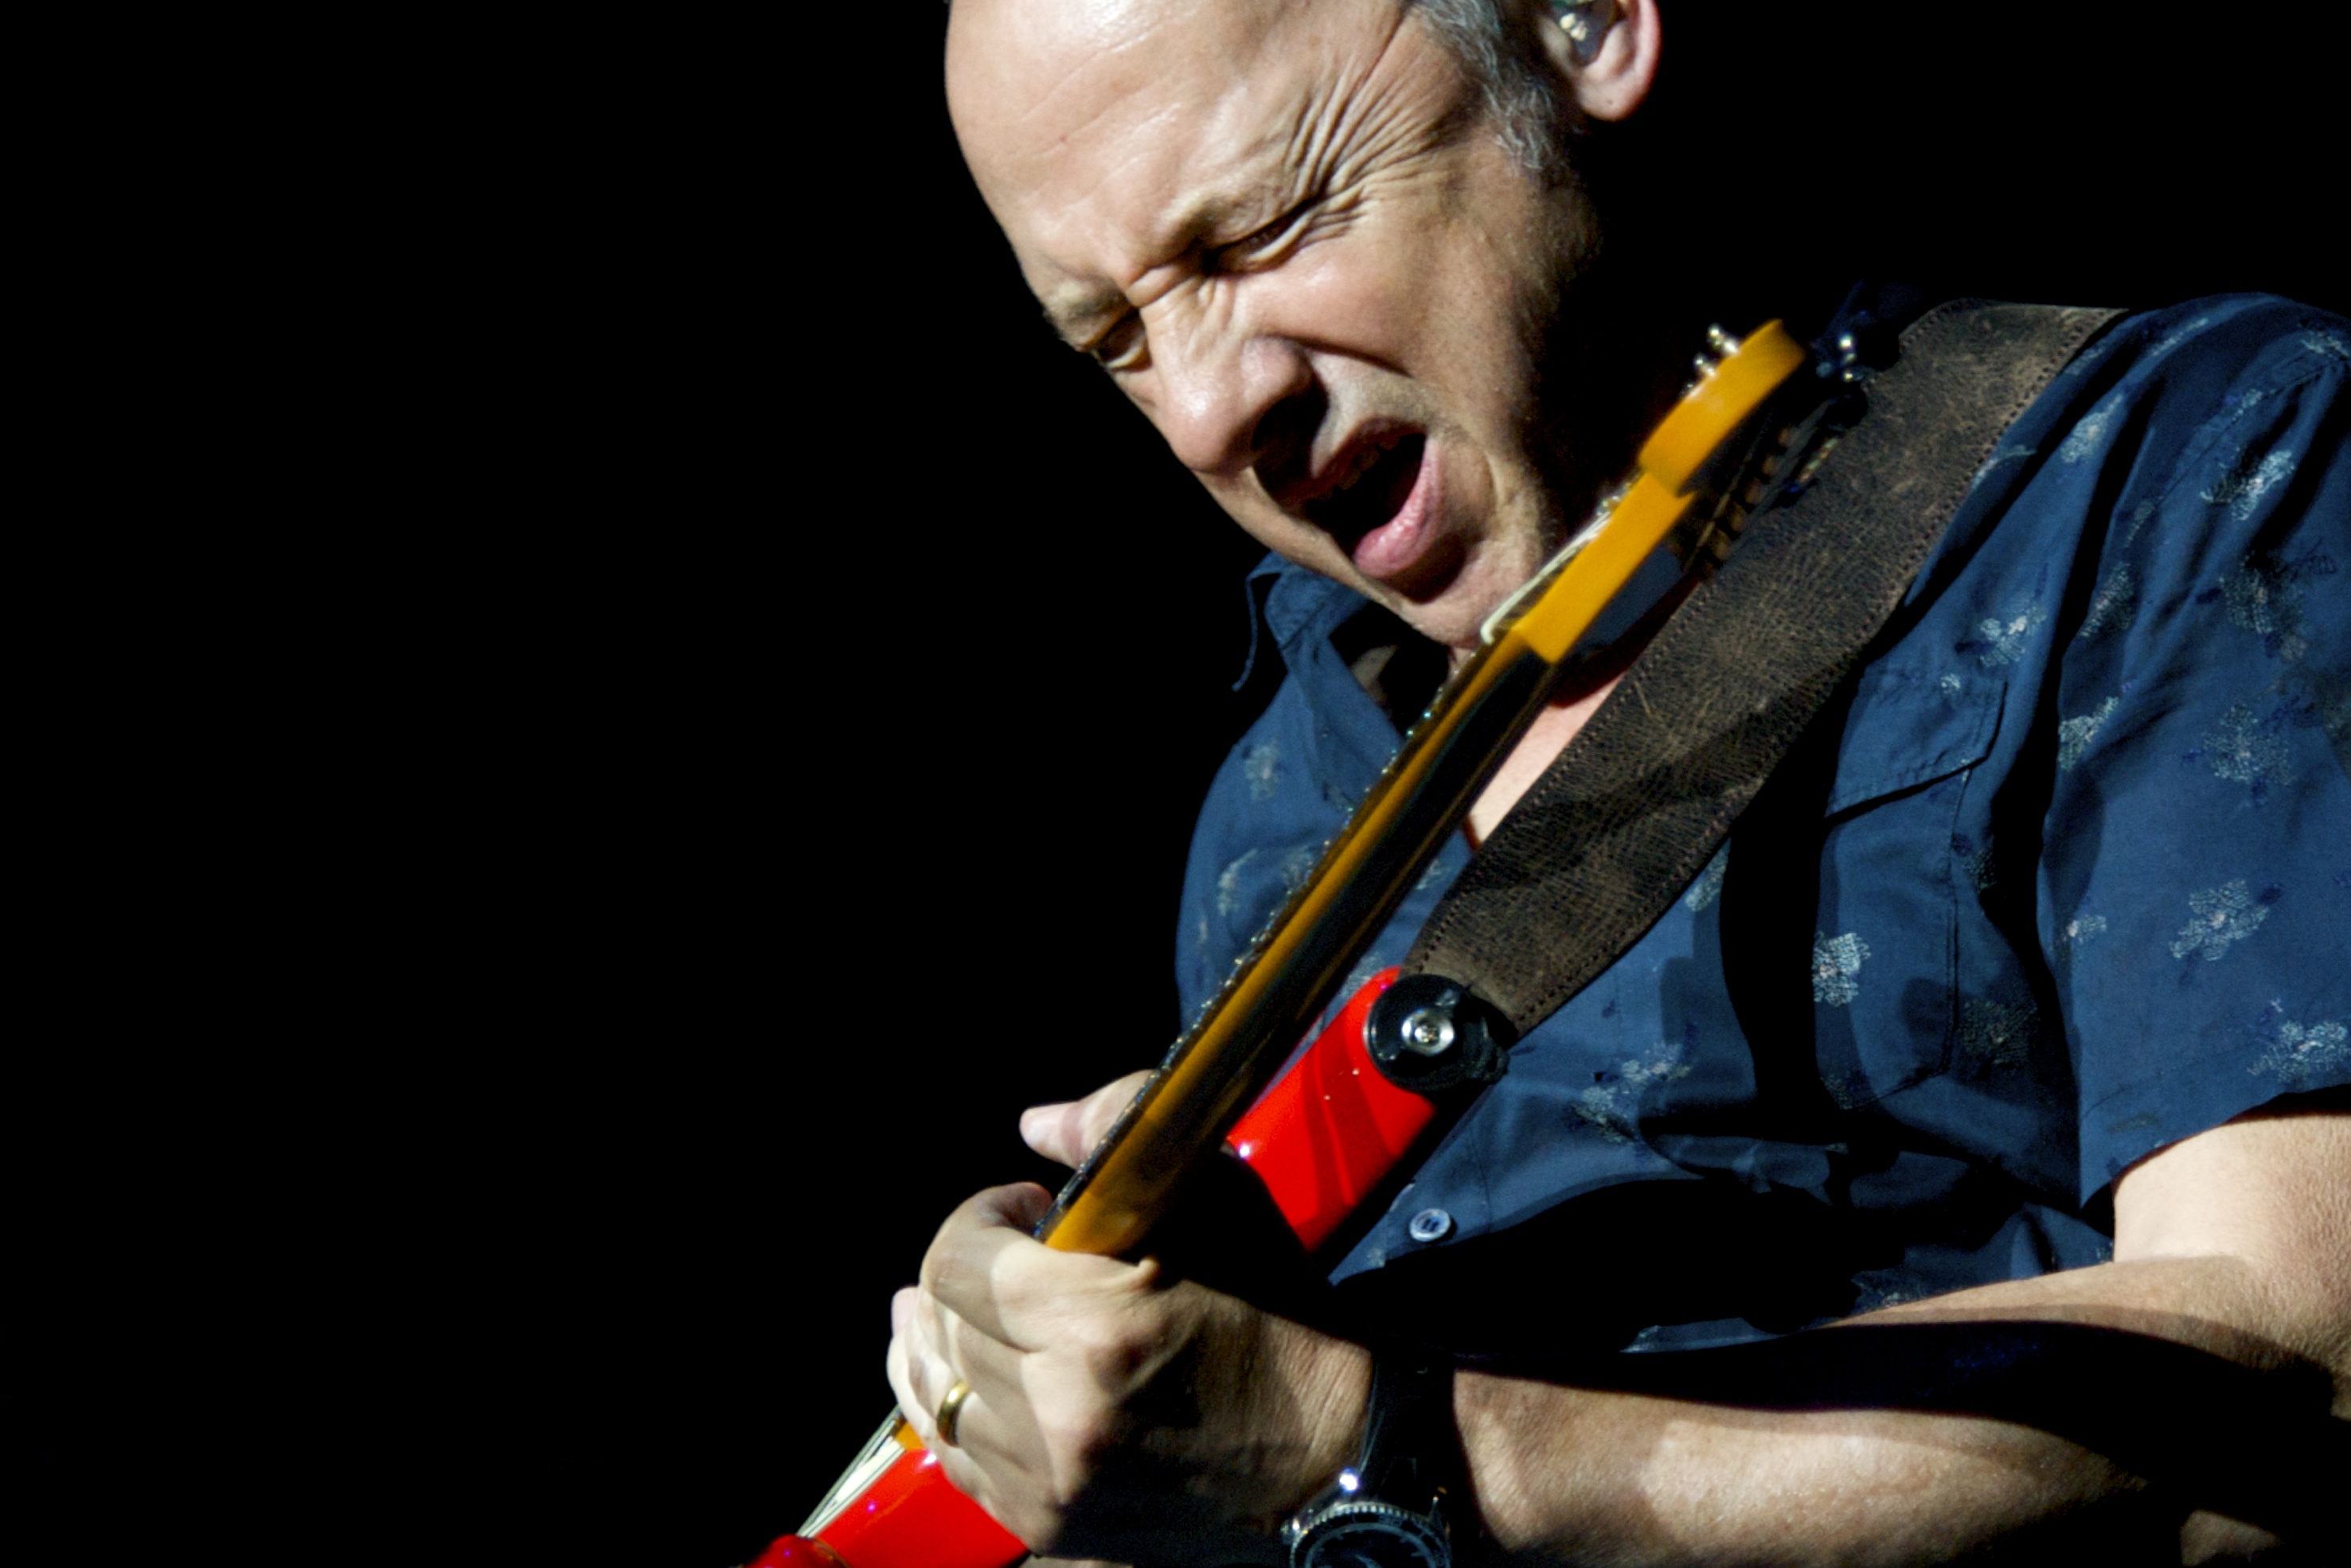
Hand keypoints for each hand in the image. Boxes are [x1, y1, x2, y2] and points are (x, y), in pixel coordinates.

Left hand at [884, 1076, 1369, 1563]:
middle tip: (999, 1259)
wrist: (1328, 1447)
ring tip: (960, 1314)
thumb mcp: (1215, 1198)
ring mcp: (1048, 1481)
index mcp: (1091, 1327)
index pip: (956, 1261)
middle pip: (939, 1326)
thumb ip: (1116, 1132)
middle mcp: (1055, 1413)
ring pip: (937, 1397)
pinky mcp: (1051, 1525)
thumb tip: (1035, 1124)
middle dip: (961, 1279)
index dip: (979, 1220)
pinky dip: (956, 1412)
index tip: (1023, 1211)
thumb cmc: (1276, 1314)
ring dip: (943, 1343)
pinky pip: (958, 1460)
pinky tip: (973, 1380)